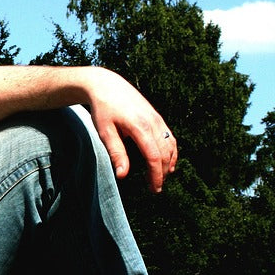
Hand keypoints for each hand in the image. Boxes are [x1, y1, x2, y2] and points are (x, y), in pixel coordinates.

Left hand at [81, 67, 177, 191]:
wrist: (106, 84)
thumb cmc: (103, 108)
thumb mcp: (105, 131)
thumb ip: (116, 153)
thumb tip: (123, 175)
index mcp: (140, 127)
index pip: (154, 157)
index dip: (156, 175)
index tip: (154, 189)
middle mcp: (153, 122)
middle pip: (164, 153)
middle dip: (162, 173)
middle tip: (155, 189)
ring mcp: (157, 118)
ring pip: (170, 145)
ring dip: (168, 163)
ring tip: (161, 178)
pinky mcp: (157, 116)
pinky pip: (169, 136)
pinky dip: (171, 151)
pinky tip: (167, 162)